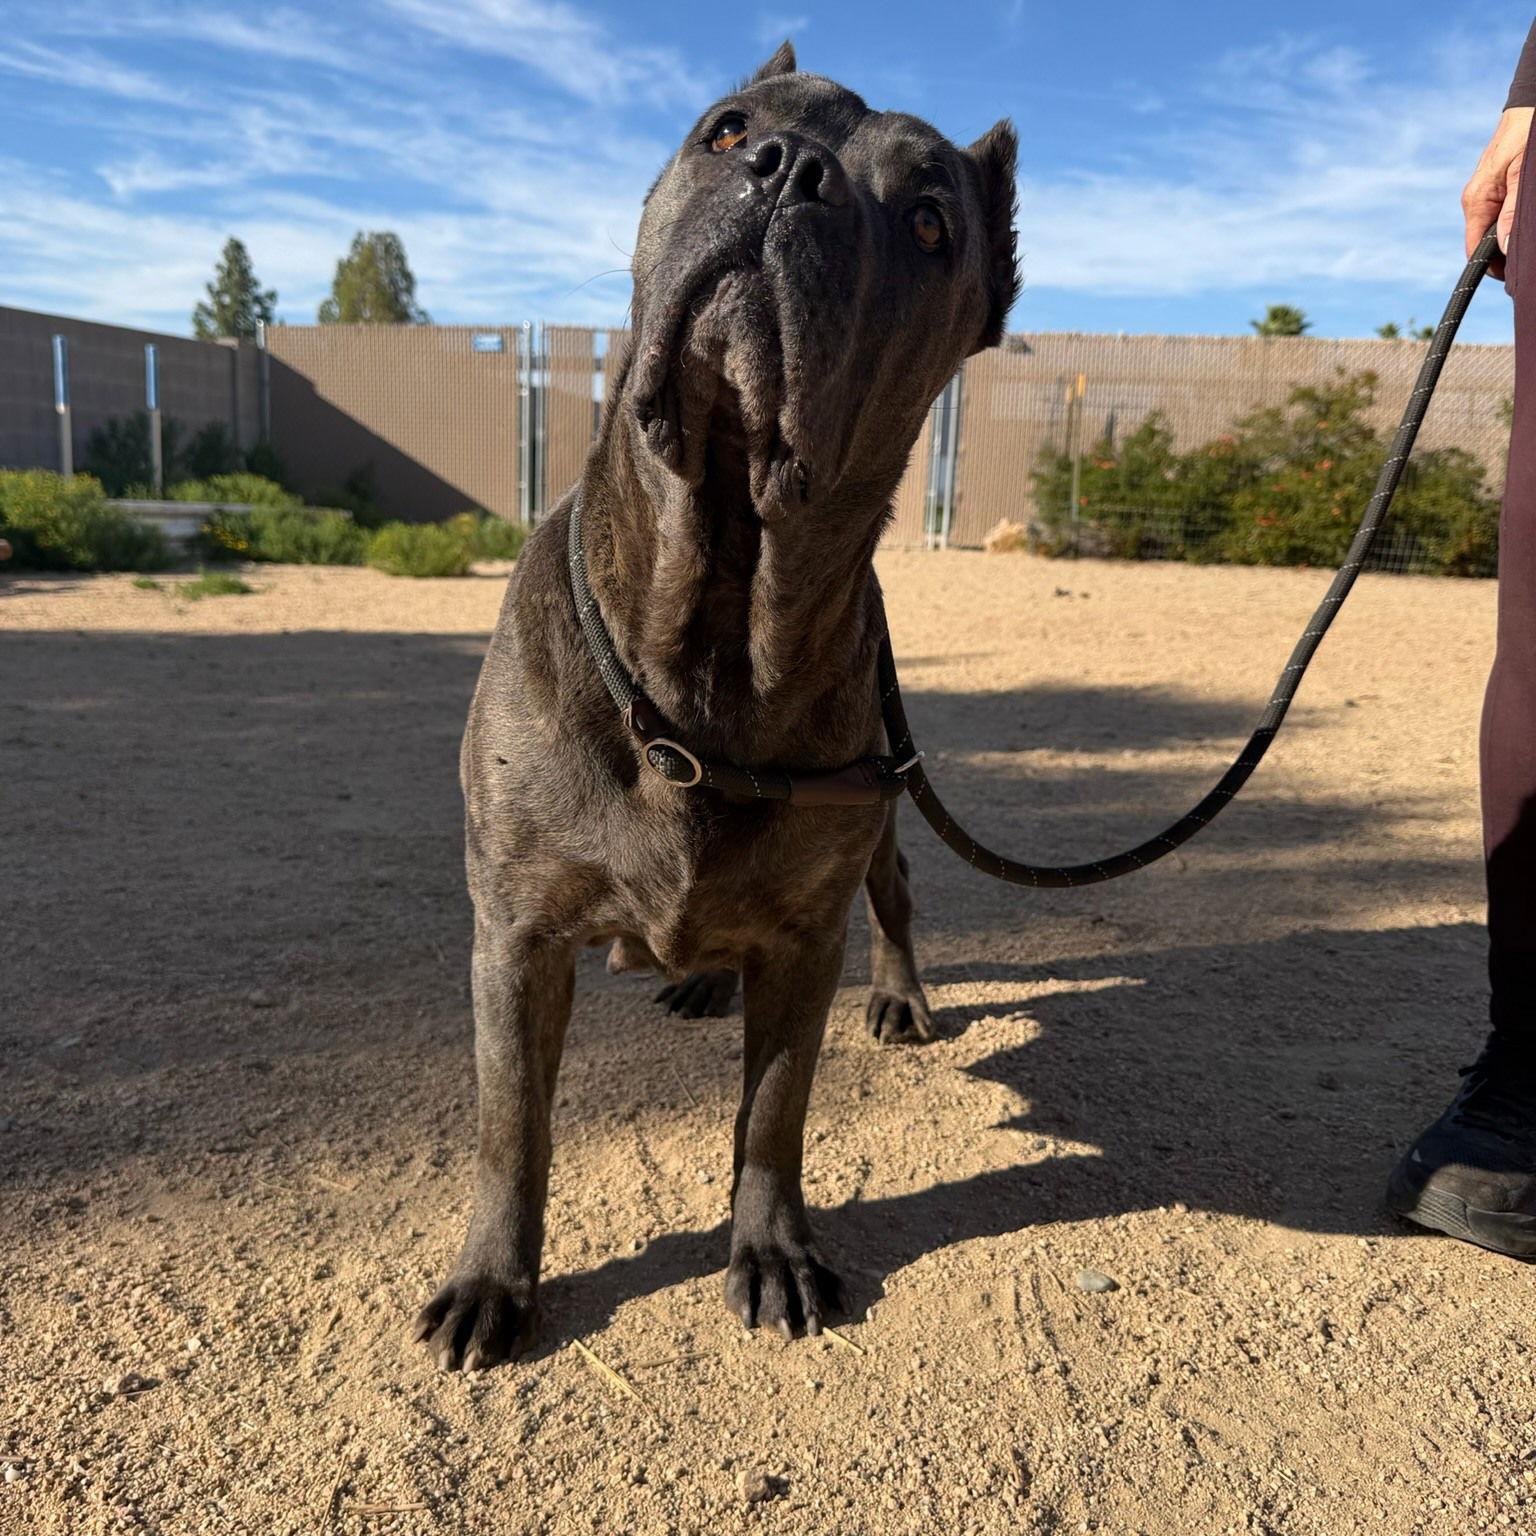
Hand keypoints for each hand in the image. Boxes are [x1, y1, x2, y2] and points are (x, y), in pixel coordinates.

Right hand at [1464, 106, 1533, 279]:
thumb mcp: (1522, 176)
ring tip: (1531, 240)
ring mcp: (1484, 194)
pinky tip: (1527, 220)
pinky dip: (1513, 221)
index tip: (1514, 276)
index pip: (1475, 248)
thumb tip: (1508, 249)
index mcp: (1476, 201)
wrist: (1531, 103)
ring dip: (1512, 236)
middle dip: (1505, 254)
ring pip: (1494, 228)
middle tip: (1529, 261)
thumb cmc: (1528, 134)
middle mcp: (1475, 200)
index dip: (1492, 267)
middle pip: (1485, 241)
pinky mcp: (1495, 186)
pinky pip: (1500, 213)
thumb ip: (1513, 212)